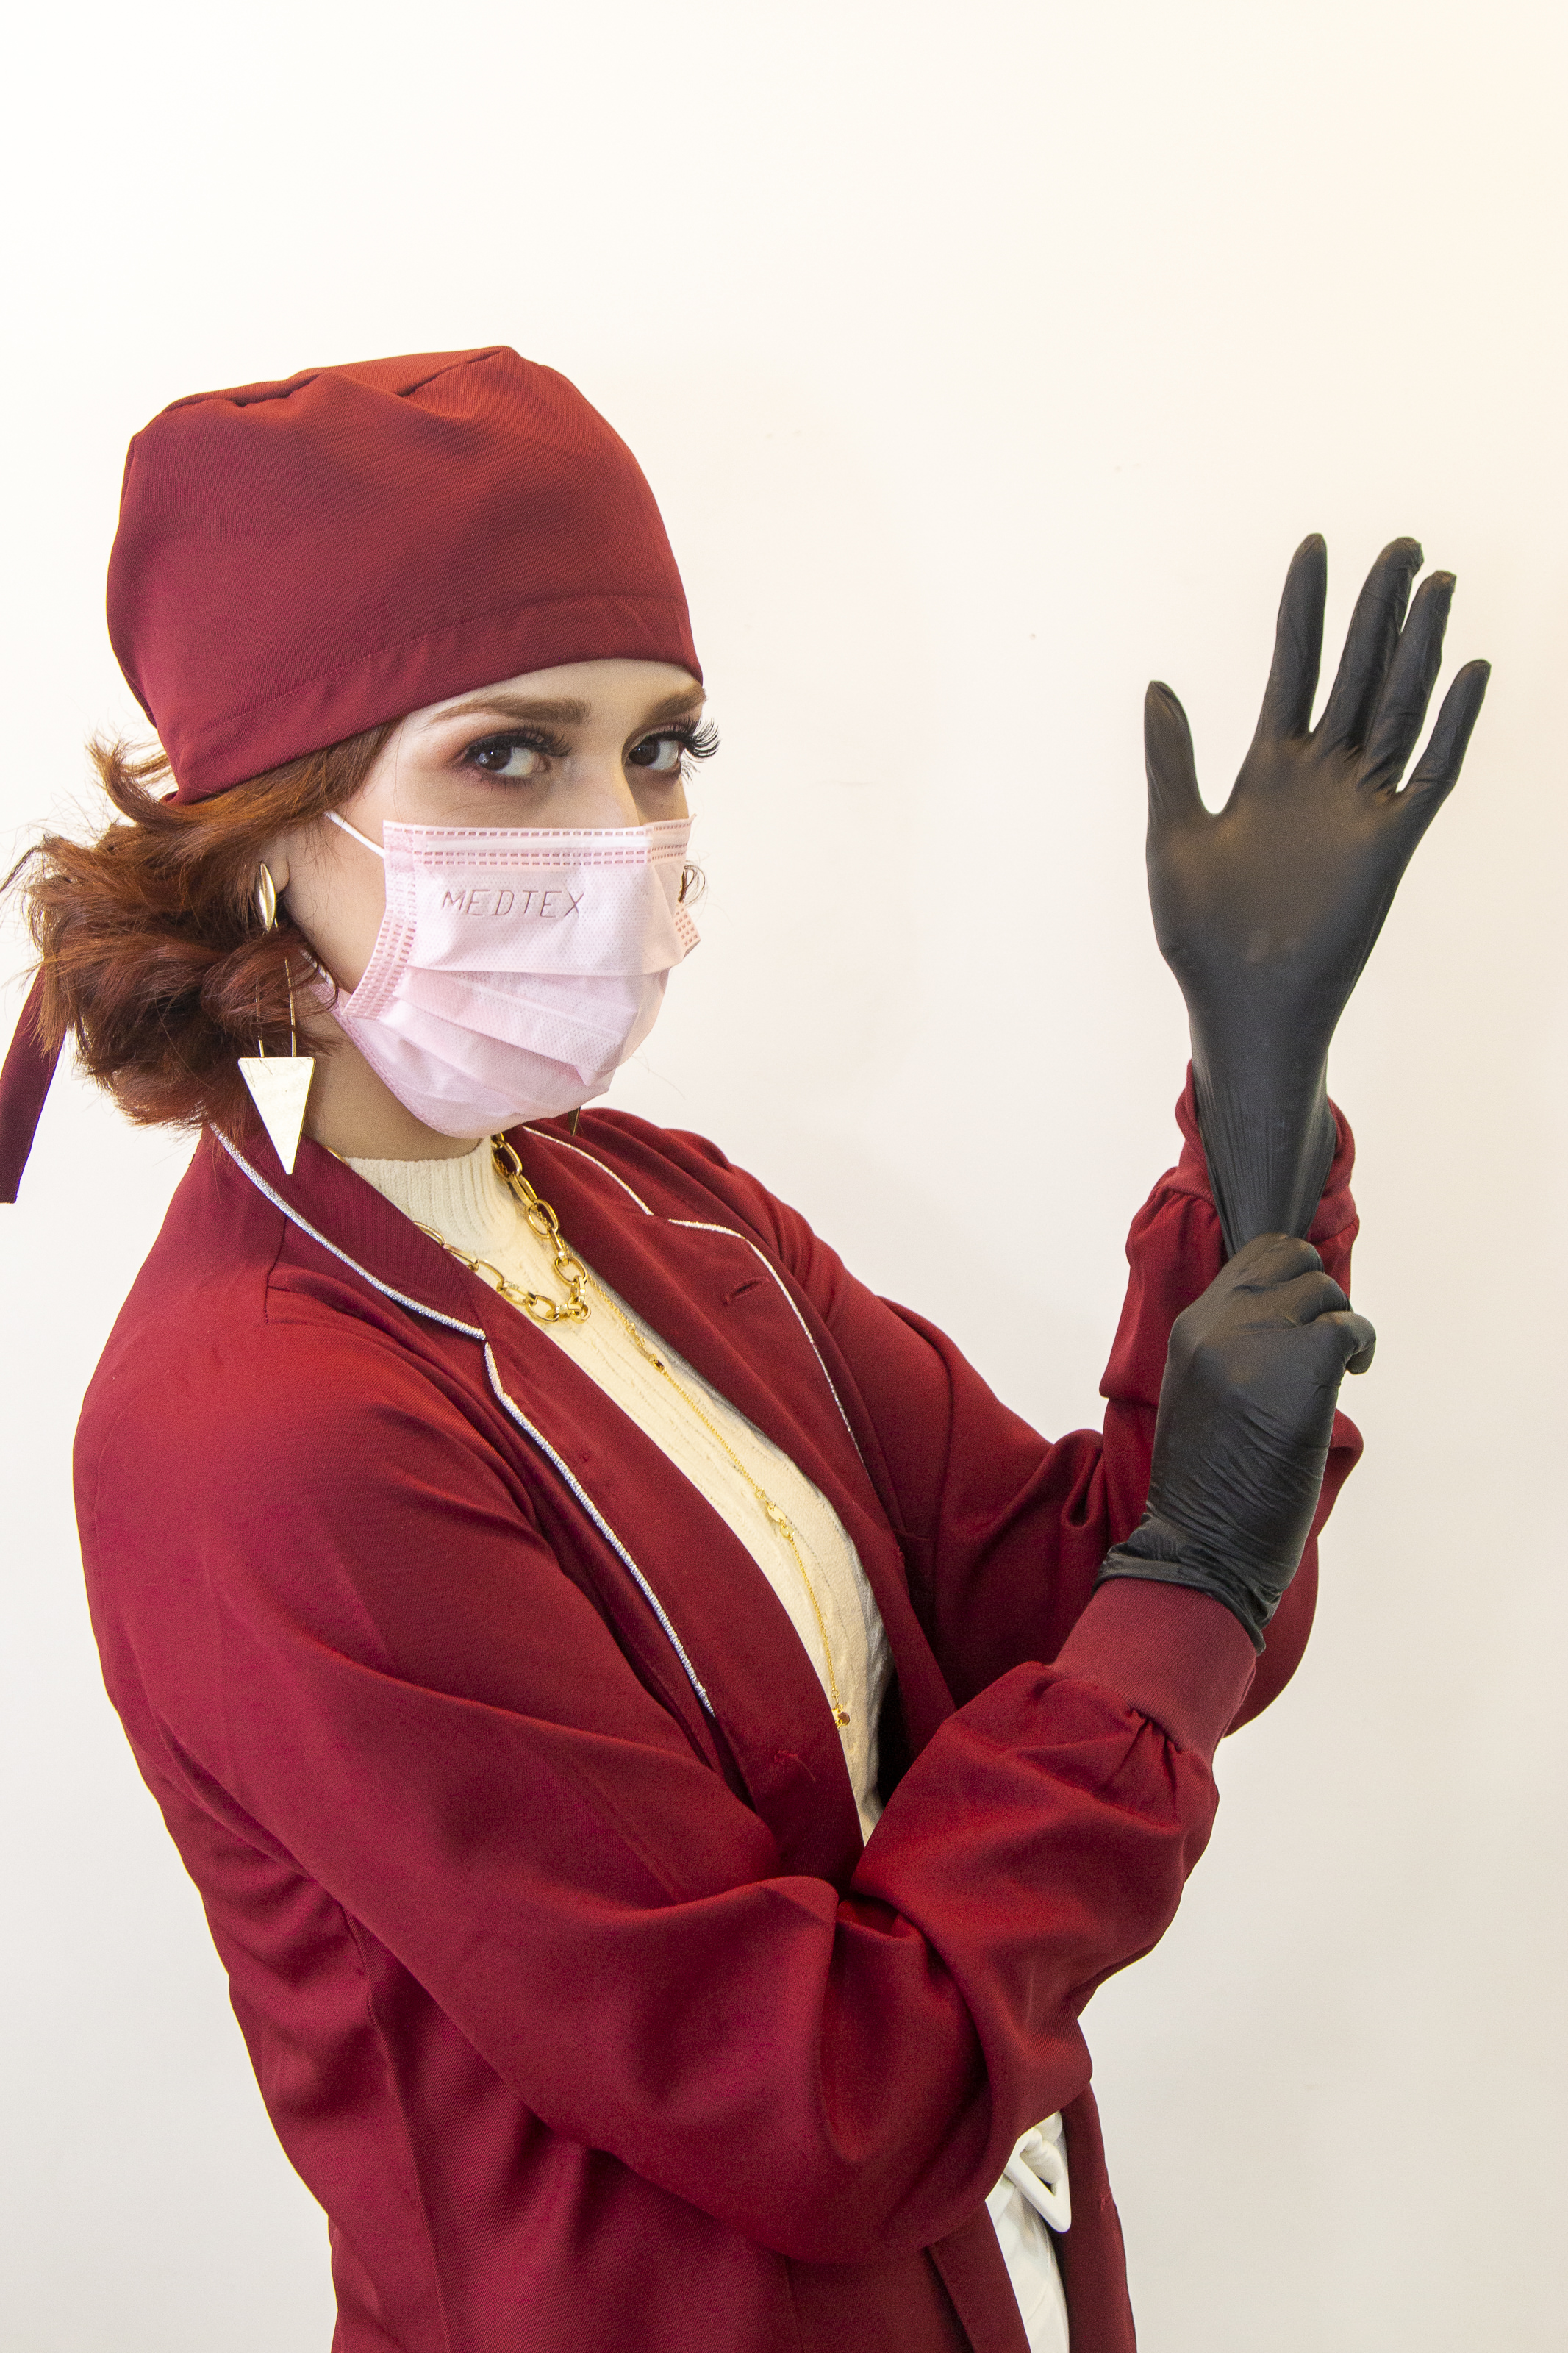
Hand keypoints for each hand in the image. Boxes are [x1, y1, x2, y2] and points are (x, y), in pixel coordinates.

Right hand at [1097, 1233, 1375, 1649]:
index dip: (1286, 1277)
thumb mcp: (1198, 1394)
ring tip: (1336, 1367)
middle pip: (1287, 1254)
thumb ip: (1227, 1346)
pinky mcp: (1301, 1365)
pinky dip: (1360, 1347)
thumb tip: (1284, 1317)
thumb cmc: (1206, 1485)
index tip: (1300, 1315)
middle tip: (1321, 1335)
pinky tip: (1352, 1374)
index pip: (1248, 1258)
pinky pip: (1349, 1327)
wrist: (1202, 1542)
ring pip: (1323, 1289)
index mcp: (1190, 1330)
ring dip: (1339, 1323)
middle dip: (1315, 1287)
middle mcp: (1218, 1323)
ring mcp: (1258, 1340)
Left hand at [1146, 536, 1489, 1253]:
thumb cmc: (1200, 934)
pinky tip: (1470, 672)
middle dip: (1376, 609)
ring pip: (1398, 706)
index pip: (1294, 665)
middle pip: (1356, 671)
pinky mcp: (1389, 843)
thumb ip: (1171, 760)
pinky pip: (1430, 773)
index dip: (1306, 608)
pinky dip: (1451, 724)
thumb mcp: (1173, 834)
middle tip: (1401, 544)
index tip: (1316, 546)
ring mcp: (1359, 805)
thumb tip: (1157, 687)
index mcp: (1268, 768)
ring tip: (1436, 584)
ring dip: (1419, 647)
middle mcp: (1321, 776)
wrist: (1237, 1003)